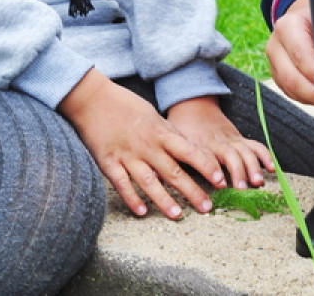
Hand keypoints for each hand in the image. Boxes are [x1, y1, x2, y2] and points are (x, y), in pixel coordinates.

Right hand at [58, 69, 225, 219]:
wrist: (93, 98)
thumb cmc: (125, 104)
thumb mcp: (152, 114)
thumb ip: (168, 133)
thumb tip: (186, 148)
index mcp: (160, 132)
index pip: (189, 152)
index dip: (206, 166)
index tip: (220, 180)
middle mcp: (147, 146)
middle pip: (174, 172)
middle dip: (192, 191)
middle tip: (208, 208)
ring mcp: (128, 155)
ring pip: (150, 182)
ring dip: (165, 201)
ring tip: (178, 216)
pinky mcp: (109, 163)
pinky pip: (122, 184)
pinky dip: (132, 199)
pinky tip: (142, 212)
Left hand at [167, 96, 274, 189]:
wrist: (193, 102)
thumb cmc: (179, 125)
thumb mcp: (171, 138)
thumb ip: (168, 155)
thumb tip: (155, 175)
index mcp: (200, 142)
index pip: (208, 156)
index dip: (215, 169)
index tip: (220, 183)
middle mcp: (218, 141)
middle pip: (231, 155)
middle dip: (238, 171)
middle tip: (242, 189)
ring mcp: (231, 138)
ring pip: (246, 151)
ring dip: (253, 166)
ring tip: (258, 182)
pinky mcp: (239, 138)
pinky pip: (255, 145)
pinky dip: (265, 156)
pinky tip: (272, 168)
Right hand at [265, 0, 313, 106]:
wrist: (302, 14)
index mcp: (287, 26)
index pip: (301, 56)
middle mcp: (276, 44)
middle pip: (290, 78)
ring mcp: (273, 60)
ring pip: (288, 88)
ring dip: (311, 98)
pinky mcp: (276, 73)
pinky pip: (288, 91)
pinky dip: (305, 97)